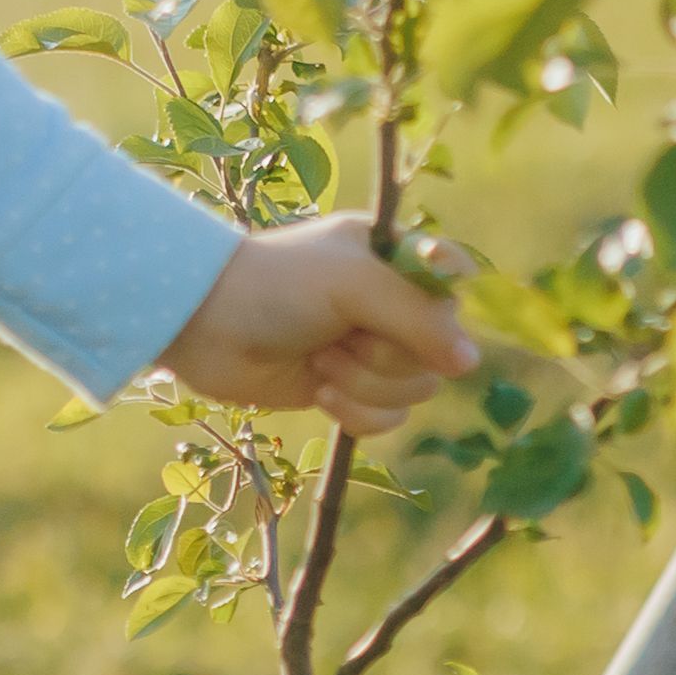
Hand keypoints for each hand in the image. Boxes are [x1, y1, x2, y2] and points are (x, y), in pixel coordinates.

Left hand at [156, 219, 484, 434]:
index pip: (454, 281)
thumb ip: (418, 318)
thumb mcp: (353, 285)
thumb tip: (471, 363)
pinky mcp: (348, 389)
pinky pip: (388, 418)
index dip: (444, 305)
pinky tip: (319, 391)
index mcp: (393, 256)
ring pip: (415, 389)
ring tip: (319, 362)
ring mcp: (369, 348)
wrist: (204, 326)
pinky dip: (356, 412)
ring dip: (365, 383)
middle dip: (387, 354)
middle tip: (339, 337)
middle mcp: (388, 301)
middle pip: (438, 349)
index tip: (404, 312)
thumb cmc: (276, 285)